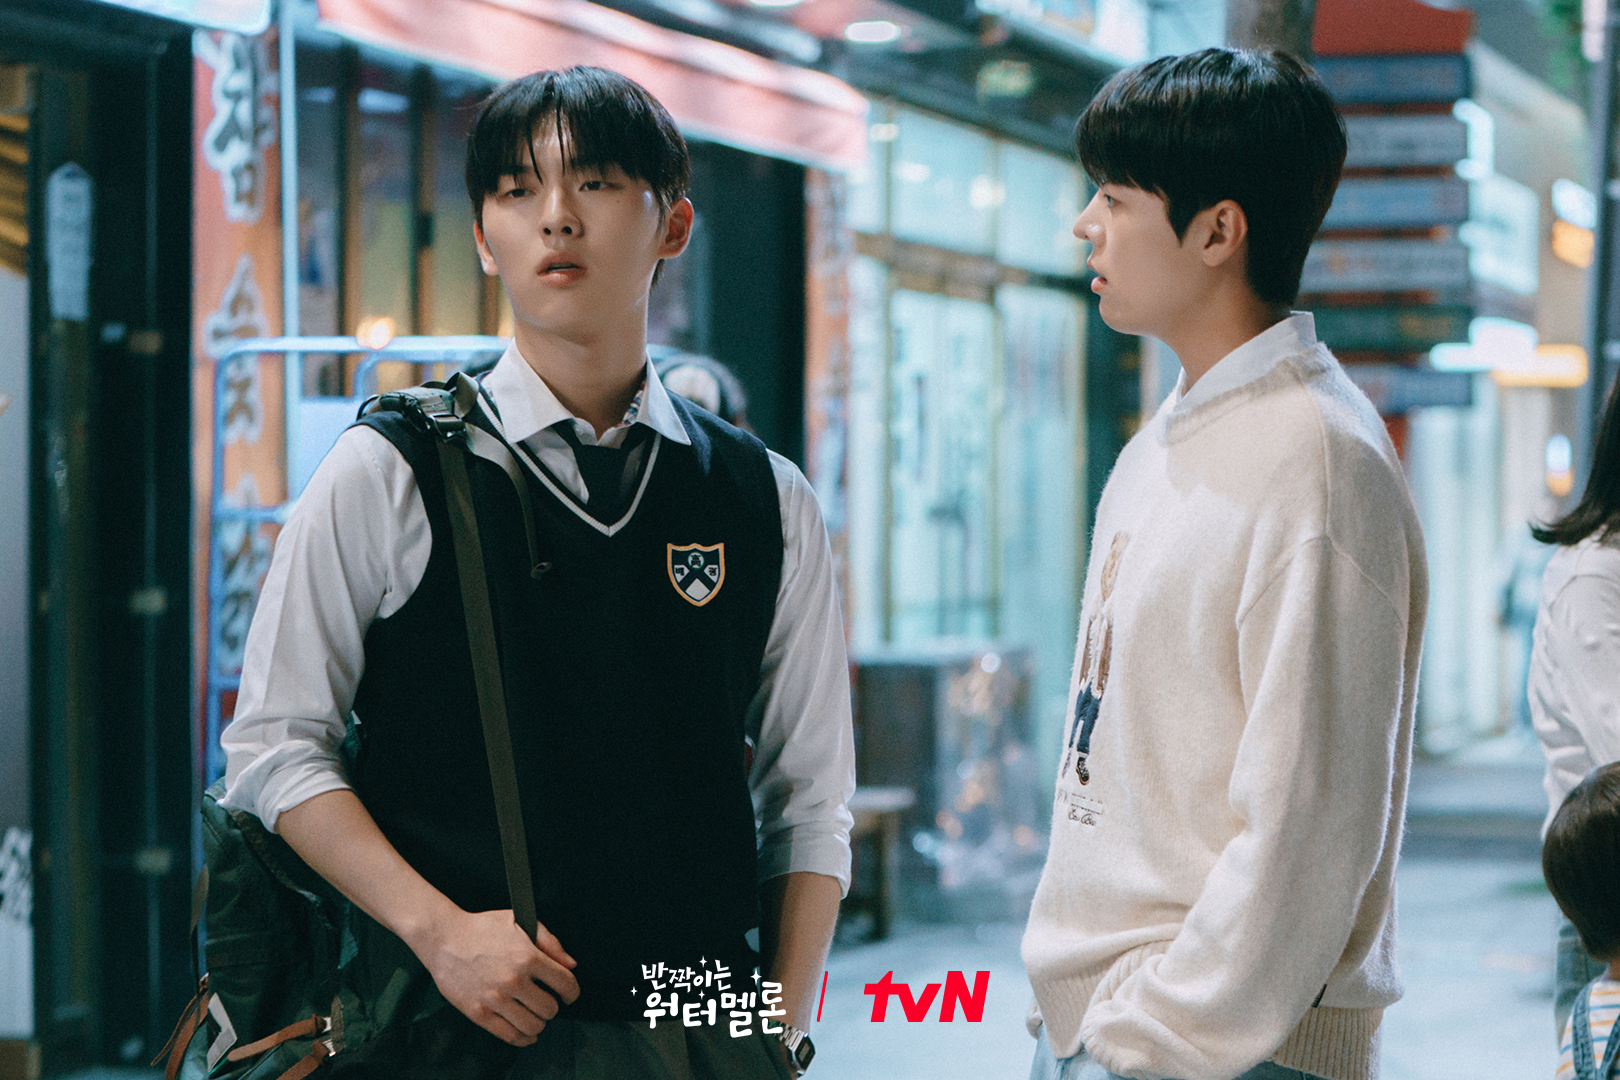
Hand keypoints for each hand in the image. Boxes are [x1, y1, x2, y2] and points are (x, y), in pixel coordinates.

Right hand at [413, 908, 579, 1045]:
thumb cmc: (483, 928)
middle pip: (550, 1009)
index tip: (569, 995)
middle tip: (546, 1001)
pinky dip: (524, 1039)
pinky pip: (510, 1036)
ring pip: (533, 1026)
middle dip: (553, 1007)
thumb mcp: (520, 921)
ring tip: (535, 1014)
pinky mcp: (479, 1013)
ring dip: (539, 1023)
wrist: (444, 939)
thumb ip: (550, 942)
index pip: (565, 983)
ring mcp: (495, 999)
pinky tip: (527, 1033)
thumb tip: (571, 964)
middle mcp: (513, 980)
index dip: (572, 992)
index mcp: (527, 957)